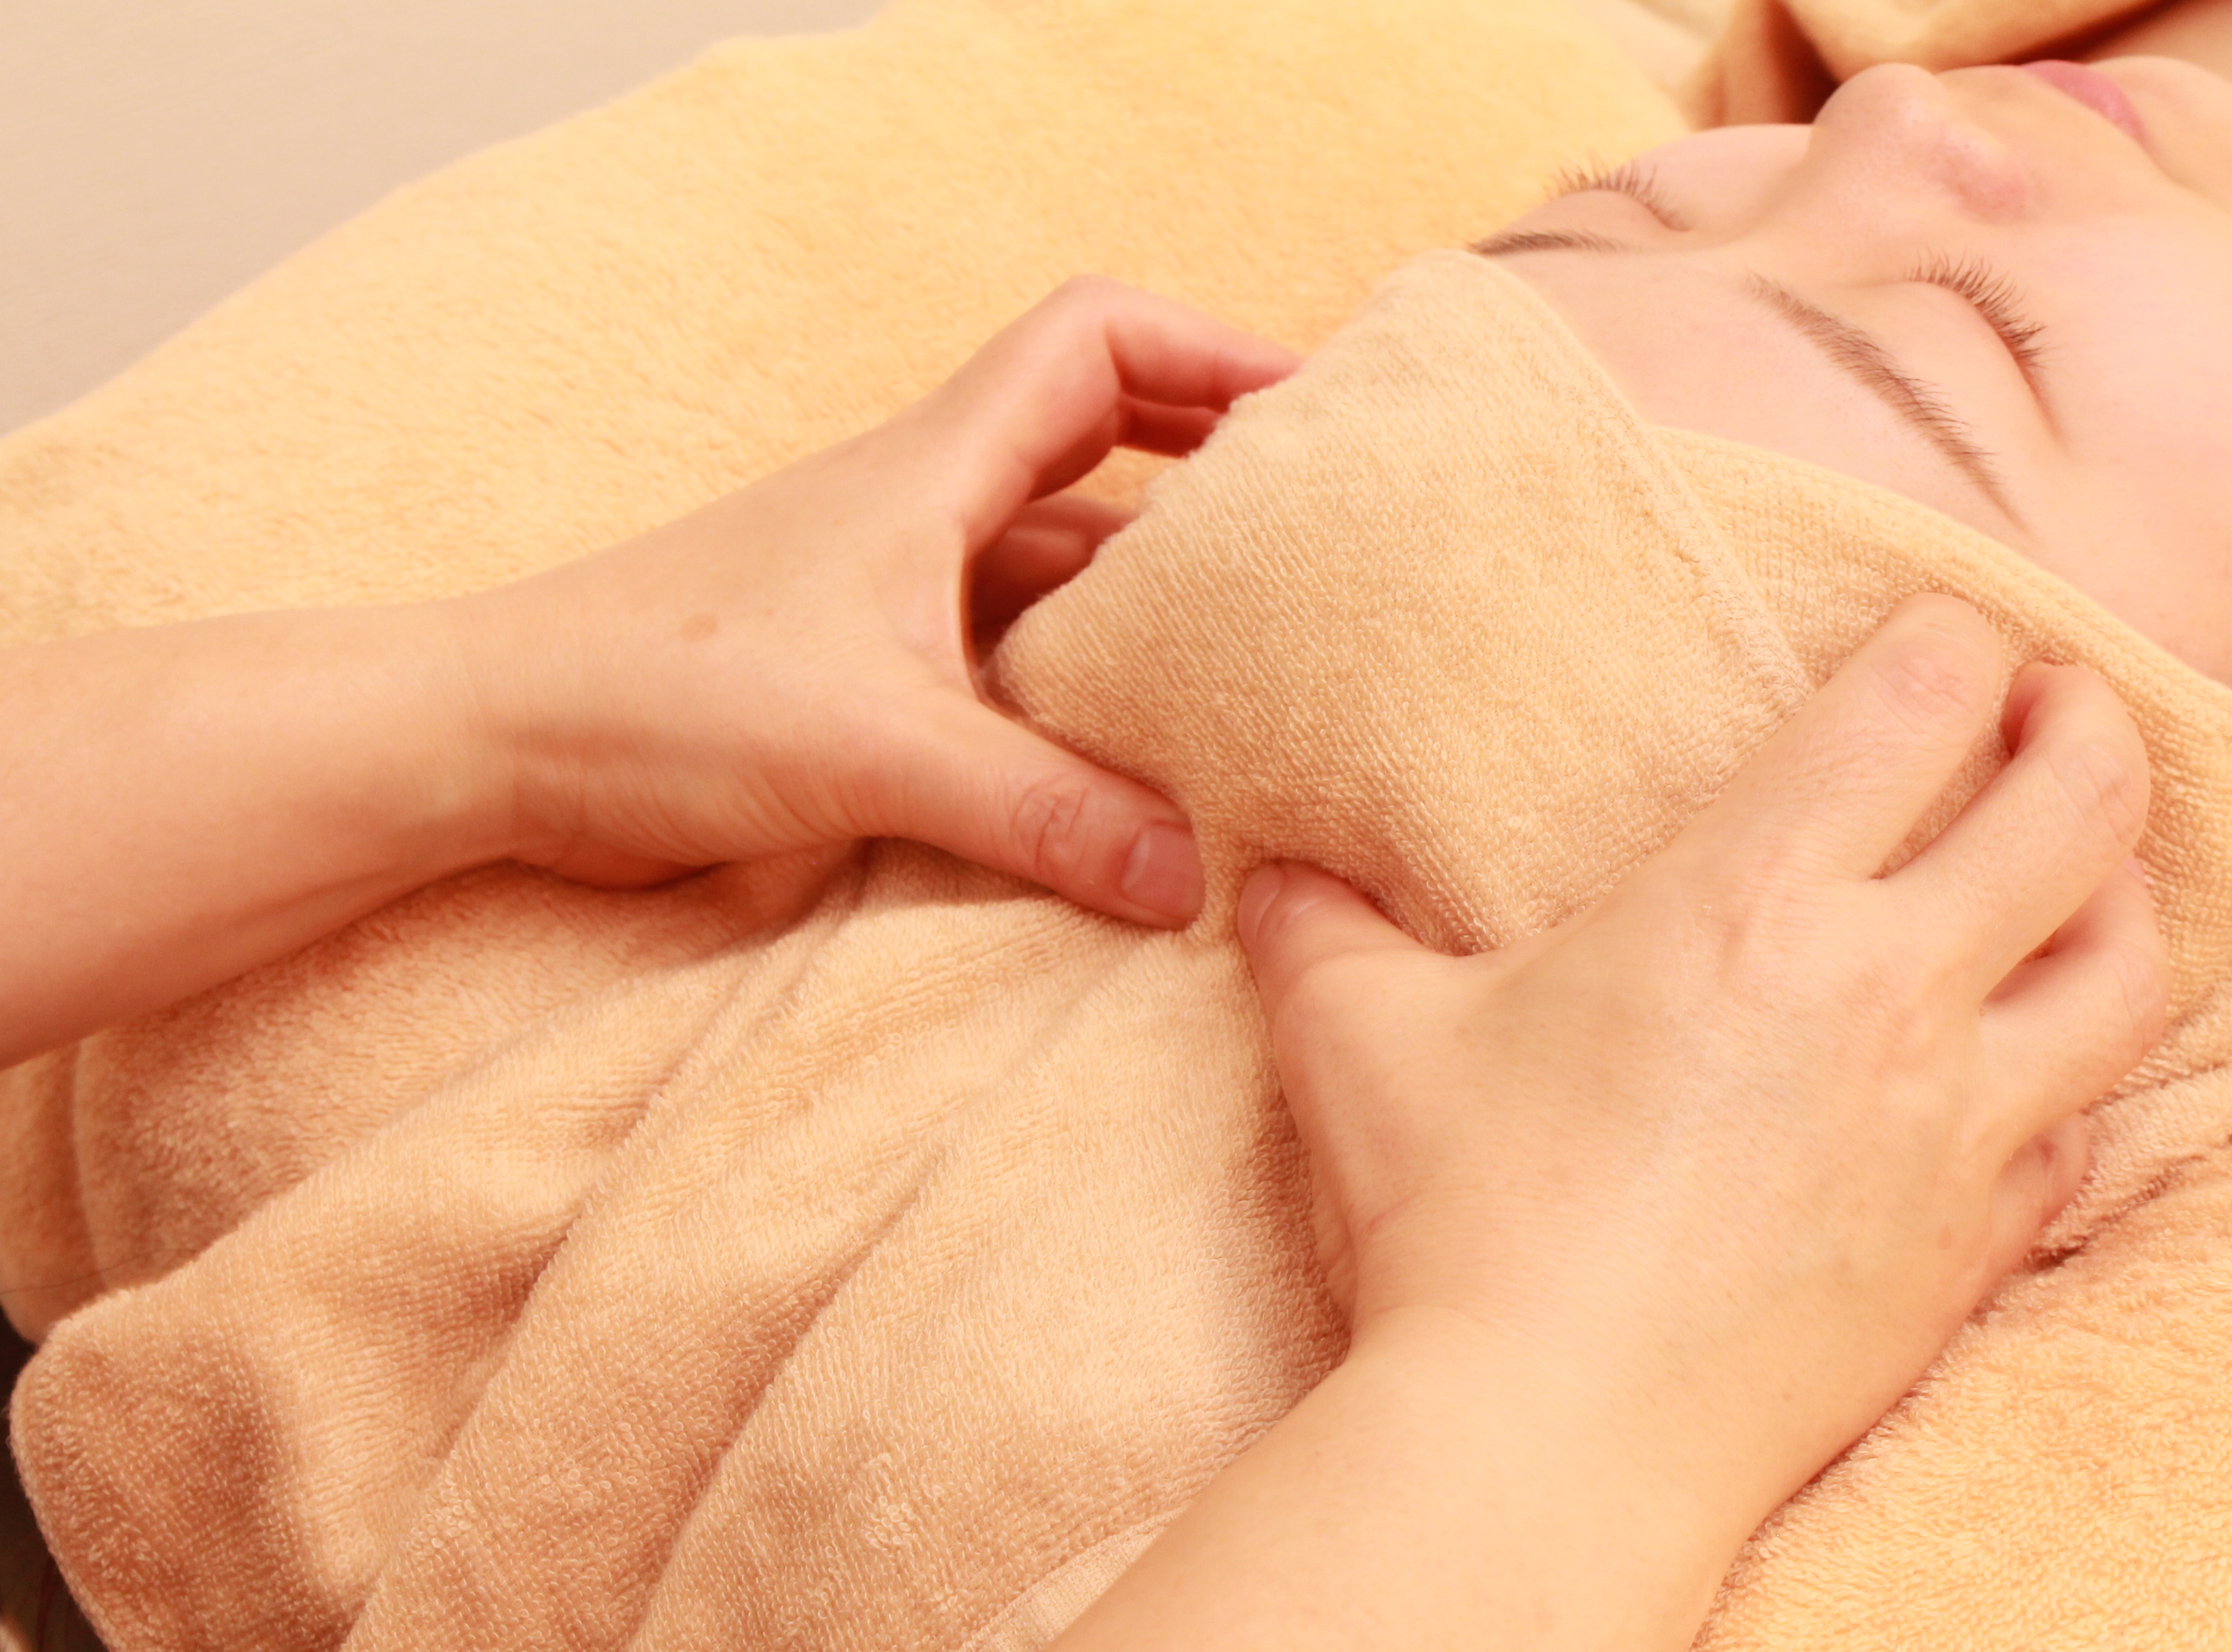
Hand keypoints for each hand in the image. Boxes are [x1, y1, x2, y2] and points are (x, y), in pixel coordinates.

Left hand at [449, 277, 1297, 923]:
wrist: (497, 746)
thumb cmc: (655, 694)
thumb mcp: (872, 745)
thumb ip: (1034, 808)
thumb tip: (1187, 871)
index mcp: (932, 473)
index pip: (1094, 342)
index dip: (1209, 347)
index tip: (1311, 404)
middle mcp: (924, 517)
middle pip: (1102, 446)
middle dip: (1210, 474)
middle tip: (1315, 535)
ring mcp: (899, 600)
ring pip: (1062, 572)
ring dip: (1148, 607)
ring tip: (1256, 662)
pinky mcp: (872, 681)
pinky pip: (1013, 669)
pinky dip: (1081, 700)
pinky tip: (1136, 764)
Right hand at [1235, 595, 2168, 1531]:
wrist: (1555, 1436)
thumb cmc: (1460, 1219)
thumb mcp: (1361, 1040)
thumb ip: (1319, 931)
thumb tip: (1265, 880)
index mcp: (1746, 902)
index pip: (1919, 705)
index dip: (1956, 639)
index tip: (1945, 638)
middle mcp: (1885, 992)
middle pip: (2081, 808)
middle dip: (2088, 727)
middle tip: (2055, 707)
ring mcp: (1953, 1124)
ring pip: (2129, 965)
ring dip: (2122, 890)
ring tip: (2079, 869)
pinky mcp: (1974, 1241)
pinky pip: (2084, 1125)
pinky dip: (2075, 1071)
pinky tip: (2025, 1063)